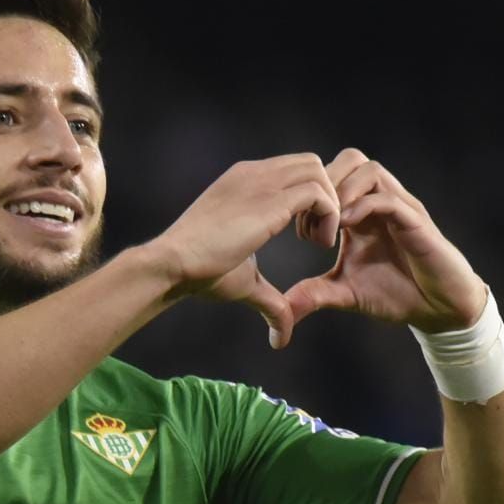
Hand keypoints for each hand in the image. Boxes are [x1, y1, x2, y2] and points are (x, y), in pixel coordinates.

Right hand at [151, 154, 339, 347]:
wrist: (173, 264)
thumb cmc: (199, 274)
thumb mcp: (245, 281)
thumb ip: (270, 300)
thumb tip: (281, 339)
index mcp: (244, 182)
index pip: (292, 171)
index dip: (308, 200)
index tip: (304, 235)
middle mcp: (254, 175)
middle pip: (310, 164)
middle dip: (324, 196)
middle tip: (313, 237)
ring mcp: (261, 182)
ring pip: (318, 171)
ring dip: (329, 205)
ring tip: (317, 242)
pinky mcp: (270, 200)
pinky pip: (319, 192)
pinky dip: (330, 215)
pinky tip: (316, 244)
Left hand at [284, 149, 486, 339]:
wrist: (439, 309)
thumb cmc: (397, 294)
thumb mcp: (346, 294)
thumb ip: (315, 294)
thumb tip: (283, 309)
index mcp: (360, 212)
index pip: (332, 176)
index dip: (310, 196)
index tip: (299, 231)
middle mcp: (379, 203)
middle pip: (350, 159)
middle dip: (324, 184)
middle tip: (313, 222)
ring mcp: (400, 209)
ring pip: (369, 169)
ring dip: (343, 192)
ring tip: (330, 226)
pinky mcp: (417, 222)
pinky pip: (389, 198)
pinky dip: (365, 206)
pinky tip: (347, 229)